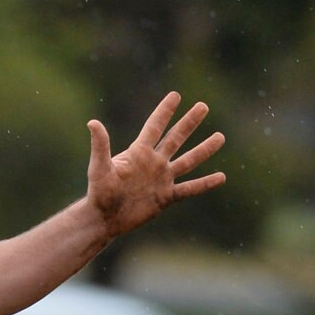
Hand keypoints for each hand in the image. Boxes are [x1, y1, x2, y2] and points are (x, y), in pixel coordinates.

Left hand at [87, 93, 224, 240]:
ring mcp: (161, 179)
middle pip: (175, 138)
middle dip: (189, 122)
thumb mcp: (99, 168)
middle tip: (203, 106)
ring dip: (203, 150)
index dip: (164, 111)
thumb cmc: (99, 192)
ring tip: (220, 137)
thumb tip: (93, 122)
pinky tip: (221, 177)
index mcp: (139, 152)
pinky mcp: (165, 197)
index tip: (176, 95)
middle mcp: (154, 162)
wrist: (104, 218)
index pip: (155, 127)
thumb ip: (101, 146)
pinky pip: (189, 189)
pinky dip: (204, 184)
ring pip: (187, 161)